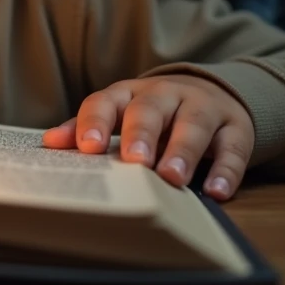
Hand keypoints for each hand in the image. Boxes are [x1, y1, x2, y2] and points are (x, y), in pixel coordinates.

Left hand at [42, 75, 252, 200]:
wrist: (212, 93)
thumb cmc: (153, 113)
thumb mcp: (120, 113)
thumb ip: (87, 128)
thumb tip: (49, 144)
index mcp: (130, 93)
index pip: (107, 101)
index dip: (96, 122)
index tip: (88, 146)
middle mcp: (166, 95)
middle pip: (150, 109)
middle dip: (140, 133)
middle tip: (134, 162)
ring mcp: (203, 108)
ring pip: (193, 125)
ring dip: (182, 152)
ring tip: (171, 178)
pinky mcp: (236, 127)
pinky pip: (233, 148)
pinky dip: (226, 171)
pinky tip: (216, 192)